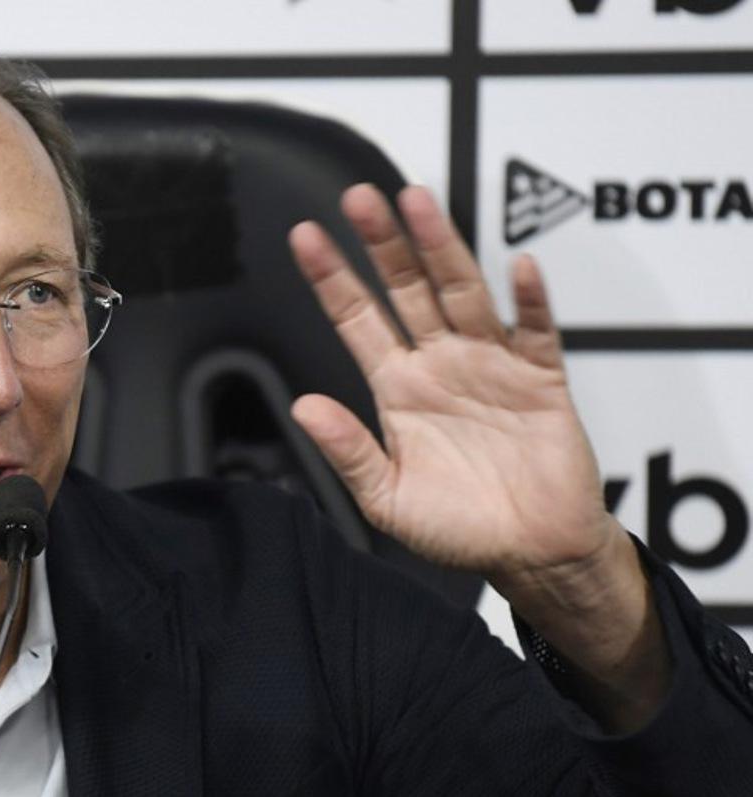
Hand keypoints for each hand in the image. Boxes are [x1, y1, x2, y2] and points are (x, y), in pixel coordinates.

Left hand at [288, 184, 614, 579]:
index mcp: (398, 388)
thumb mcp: (387, 497)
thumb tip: (303, 408)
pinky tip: (519, 267)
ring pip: (462, 293)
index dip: (331, 277)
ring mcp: (490, 365)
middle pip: (406, 289)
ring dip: (442, 249)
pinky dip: (530, 301)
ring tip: (419, 203)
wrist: (532, 553)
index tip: (304, 236)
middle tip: (359, 197)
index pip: (357, 318)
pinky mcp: (540, 379)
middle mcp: (439, 364)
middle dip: (382, 244)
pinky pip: (536, 332)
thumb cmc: (459, 529)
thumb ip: (348, 450)